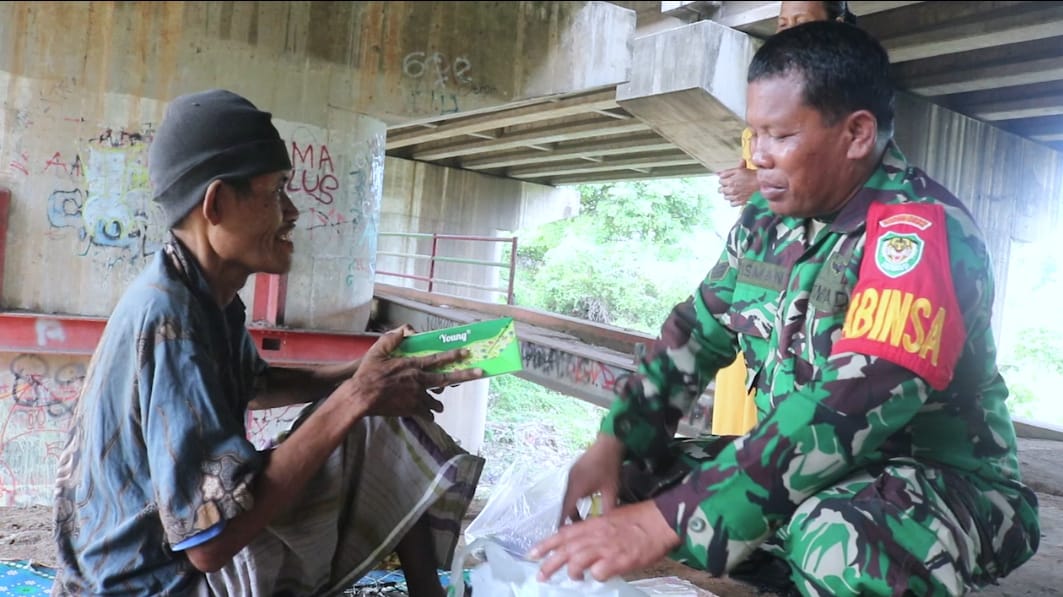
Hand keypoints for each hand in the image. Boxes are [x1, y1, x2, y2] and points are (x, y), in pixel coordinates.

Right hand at [341, 325, 482, 418]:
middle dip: (464, 375)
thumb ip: (392, 339)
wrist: (362, 396)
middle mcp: (419, 379)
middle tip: (479, 373)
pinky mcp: (411, 408)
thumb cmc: (367, 374)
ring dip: (437, 402)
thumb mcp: (378, 351)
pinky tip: (427, 416)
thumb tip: (403, 331)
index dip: (453, 355)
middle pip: (446, 378)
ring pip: (435, 399)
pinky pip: (425, 412)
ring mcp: (416, 395)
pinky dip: (427, 414)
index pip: (438, 358)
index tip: (467, 352)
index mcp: (412, 365)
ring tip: (439, 406)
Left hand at [529, 500, 680, 581]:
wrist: (659, 520)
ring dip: (572, 572)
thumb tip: (583, 543)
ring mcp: (605, 548)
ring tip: (574, 577)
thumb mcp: (610, 518)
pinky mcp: (618, 560)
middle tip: (540, 576)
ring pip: (577, 562)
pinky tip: (601, 576)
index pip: (562, 534)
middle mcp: (594, 535)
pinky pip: (599, 572)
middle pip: (565, 550)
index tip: (531, 554)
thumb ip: (594, 530)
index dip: (545, 545)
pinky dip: (597, 576)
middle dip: (549, 564)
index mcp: (592, 524)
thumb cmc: (637, 519)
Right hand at [558, 434, 623, 525]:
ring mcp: (570, 475)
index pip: (566, 510)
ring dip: (573, 507)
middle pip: (565, 504)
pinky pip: (571, 489)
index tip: (562, 534)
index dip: (564, 523)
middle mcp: (569, 481)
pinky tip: (585, 502)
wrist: (608, 443)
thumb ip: (608, 508)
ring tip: (582, 518)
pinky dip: (575, 498)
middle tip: (578, 529)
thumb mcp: (611, 490)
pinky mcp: (574, 471)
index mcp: (576, 488)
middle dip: (570, 517)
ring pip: (568, 497)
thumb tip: (606, 524)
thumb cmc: (609, 466)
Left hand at [717, 161, 757, 207]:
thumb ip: (726, 172)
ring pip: (725, 197)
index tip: (727, 179)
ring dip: (727, 194)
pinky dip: (732, 201)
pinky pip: (732, 204)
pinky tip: (735, 197)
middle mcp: (731, 190)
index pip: (720, 182)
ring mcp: (736, 197)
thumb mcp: (737, 170)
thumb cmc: (749, 174)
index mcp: (730, 182)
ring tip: (733, 191)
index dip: (723, 180)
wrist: (759, 181)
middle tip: (729, 185)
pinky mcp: (741, 201)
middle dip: (724, 187)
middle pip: (720, 190)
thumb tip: (716, 173)